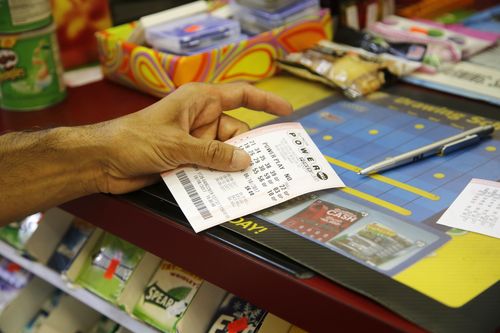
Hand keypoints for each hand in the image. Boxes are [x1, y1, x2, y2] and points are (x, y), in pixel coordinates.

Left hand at [93, 82, 292, 193]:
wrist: (102, 161)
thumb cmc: (134, 139)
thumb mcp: (177, 145)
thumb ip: (212, 153)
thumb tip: (246, 162)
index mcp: (200, 101)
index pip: (241, 95)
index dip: (266, 101)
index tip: (288, 111)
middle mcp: (201, 119)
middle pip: (237, 133)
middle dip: (249, 150)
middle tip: (269, 170)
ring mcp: (195, 142)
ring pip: (225, 155)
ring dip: (232, 169)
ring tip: (250, 186)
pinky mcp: (187, 161)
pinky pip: (211, 169)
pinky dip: (218, 179)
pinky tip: (228, 193)